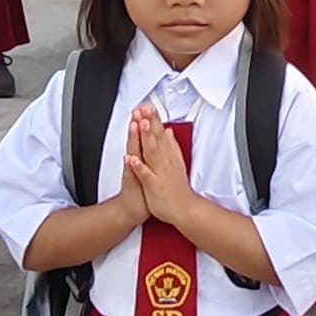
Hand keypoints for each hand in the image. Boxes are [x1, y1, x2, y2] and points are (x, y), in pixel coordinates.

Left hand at [123, 107, 193, 227]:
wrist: (184, 209)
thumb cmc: (178, 188)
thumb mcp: (177, 162)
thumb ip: (172, 146)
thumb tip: (169, 132)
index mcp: (169, 156)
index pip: (161, 133)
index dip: (154, 119)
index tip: (149, 106)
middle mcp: (165, 161)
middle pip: (156, 138)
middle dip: (149, 122)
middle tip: (144, 108)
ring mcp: (159, 172)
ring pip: (151, 152)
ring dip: (145, 137)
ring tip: (139, 124)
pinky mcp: (153, 185)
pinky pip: (145, 175)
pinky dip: (138, 166)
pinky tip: (130, 158)